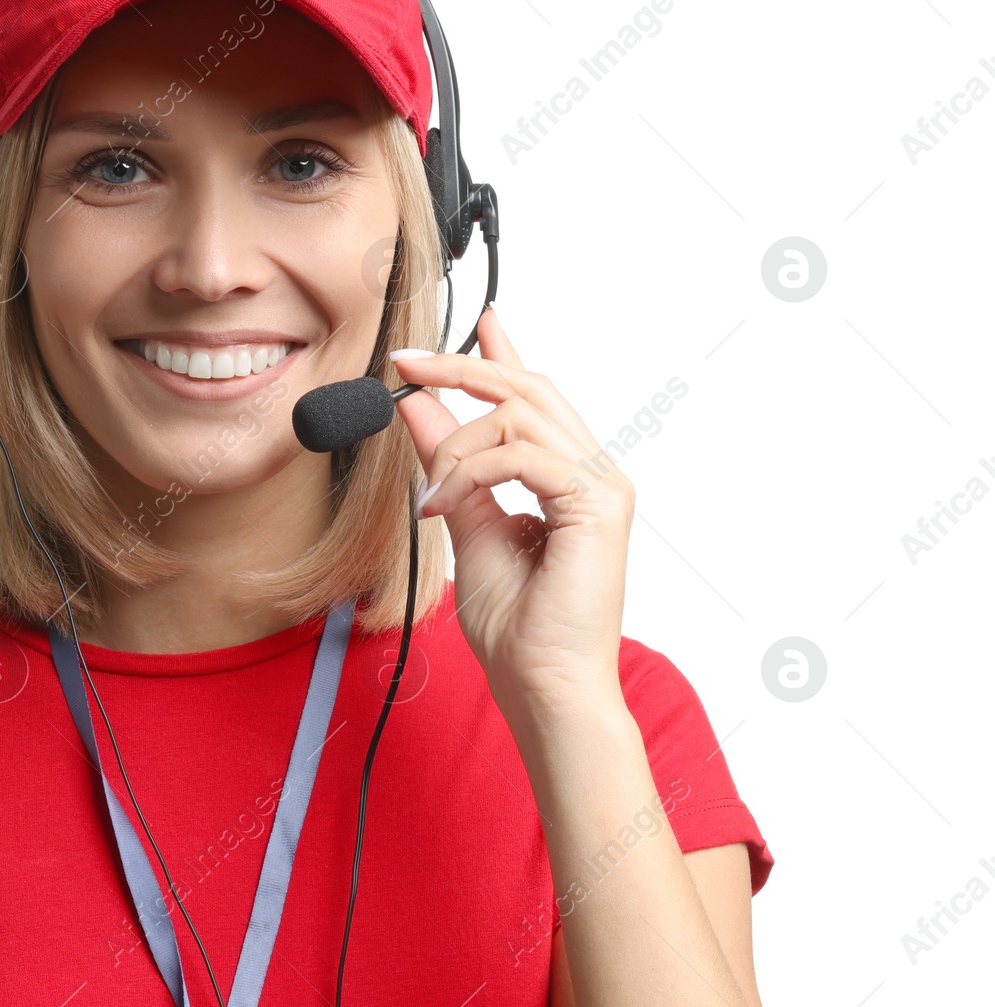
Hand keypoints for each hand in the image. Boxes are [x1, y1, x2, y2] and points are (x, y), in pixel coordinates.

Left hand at [391, 306, 634, 727]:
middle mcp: (592, 473)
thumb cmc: (517, 625)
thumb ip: (449, 463)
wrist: (544, 685)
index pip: (535, 398)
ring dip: (457, 439)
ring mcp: (600, 486)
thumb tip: (419, 410)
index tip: (479, 321)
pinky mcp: (596, 506)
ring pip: (521, 413)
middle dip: (461, 368)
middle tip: (405, 365)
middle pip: (528, 389)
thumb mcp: (465, 522)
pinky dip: (472, 469)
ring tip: (430, 487)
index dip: (504, 355)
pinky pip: (523, 455)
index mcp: (567, 478)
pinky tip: (443, 502)